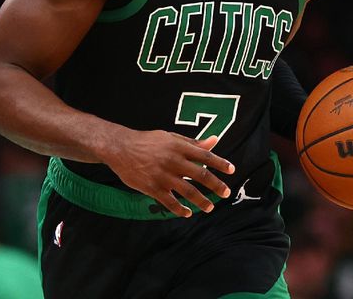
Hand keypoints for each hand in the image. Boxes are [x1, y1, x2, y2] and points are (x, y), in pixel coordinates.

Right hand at [101, 130, 234, 217]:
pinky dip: (180, 209)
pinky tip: (187, 213)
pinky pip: (170, 202)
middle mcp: (173, 161)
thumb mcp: (171, 138)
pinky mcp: (152, 188)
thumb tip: (215, 140)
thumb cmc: (148, 141)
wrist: (120, 148)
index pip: (205, 156)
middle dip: (216, 185)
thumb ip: (193, 142)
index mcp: (178, 147)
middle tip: (226, 193)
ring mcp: (162, 175)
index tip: (232, 170)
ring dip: (201, 201)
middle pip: (200, 175)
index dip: (220, 163)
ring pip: (188, 191)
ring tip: (210, 207)